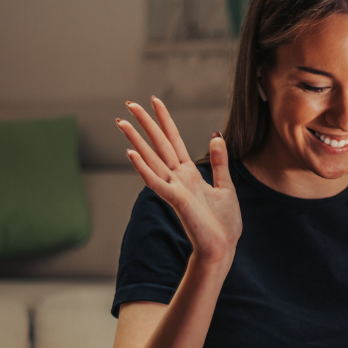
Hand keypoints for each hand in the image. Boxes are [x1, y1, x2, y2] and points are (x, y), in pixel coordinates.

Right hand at [118, 97, 241, 263]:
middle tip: (130, 103)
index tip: (155, 100)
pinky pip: (156, 182)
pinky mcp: (176, 201)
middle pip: (159, 145)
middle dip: (146, 124)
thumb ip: (219, 162)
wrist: (223, 248)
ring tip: (121, 122)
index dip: (165, 120)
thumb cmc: (224, 223)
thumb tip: (216, 135)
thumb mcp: (226, 186)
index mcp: (189, 174)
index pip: (174, 141)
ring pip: (152, 159)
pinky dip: (143, 168)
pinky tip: (131, 153)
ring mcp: (175, 189)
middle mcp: (178, 178)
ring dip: (136, 141)